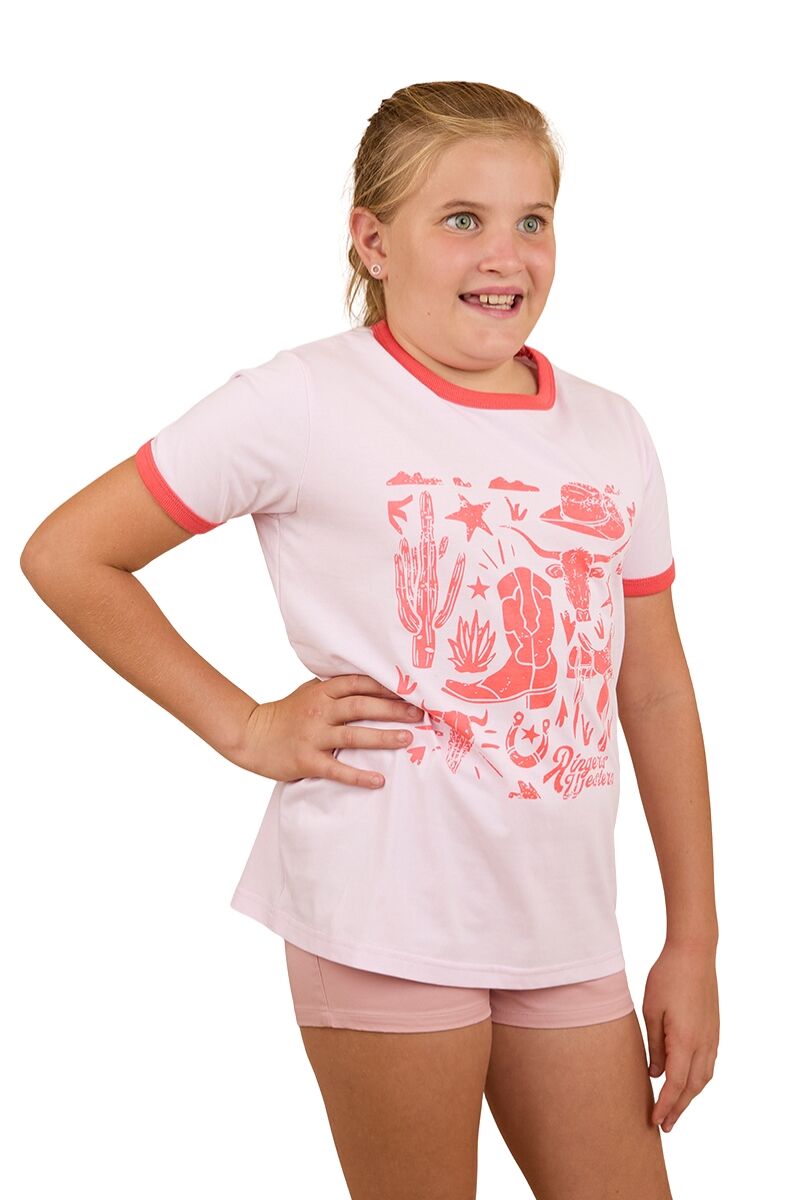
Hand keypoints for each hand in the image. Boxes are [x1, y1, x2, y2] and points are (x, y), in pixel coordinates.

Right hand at [234, 673, 423, 788]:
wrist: (252, 736)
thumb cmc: (286, 713)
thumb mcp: (309, 692)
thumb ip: (336, 689)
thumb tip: (373, 684)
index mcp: (322, 691)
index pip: (359, 683)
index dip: (385, 685)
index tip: (410, 689)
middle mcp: (319, 710)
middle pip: (362, 706)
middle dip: (393, 709)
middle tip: (420, 713)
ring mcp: (313, 735)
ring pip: (354, 735)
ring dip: (383, 737)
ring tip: (408, 739)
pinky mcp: (307, 760)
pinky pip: (337, 769)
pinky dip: (359, 776)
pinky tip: (378, 780)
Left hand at [642, 940, 719, 1132]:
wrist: (694, 953)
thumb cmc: (667, 977)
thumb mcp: (651, 1011)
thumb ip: (655, 1046)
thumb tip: (657, 1074)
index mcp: (686, 1041)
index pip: (675, 1084)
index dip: (665, 1105)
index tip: (655, 1120)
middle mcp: (703, 1044)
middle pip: (692, 1087)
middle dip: (679, 1108)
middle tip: (665, 1125)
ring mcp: (712, 1037)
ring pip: (703, 1078)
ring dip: (689, 1096)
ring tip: (675, 1108)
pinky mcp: (714, 1029)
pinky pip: (708, 1064)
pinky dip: (698, 1080)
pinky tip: (688, 1081)